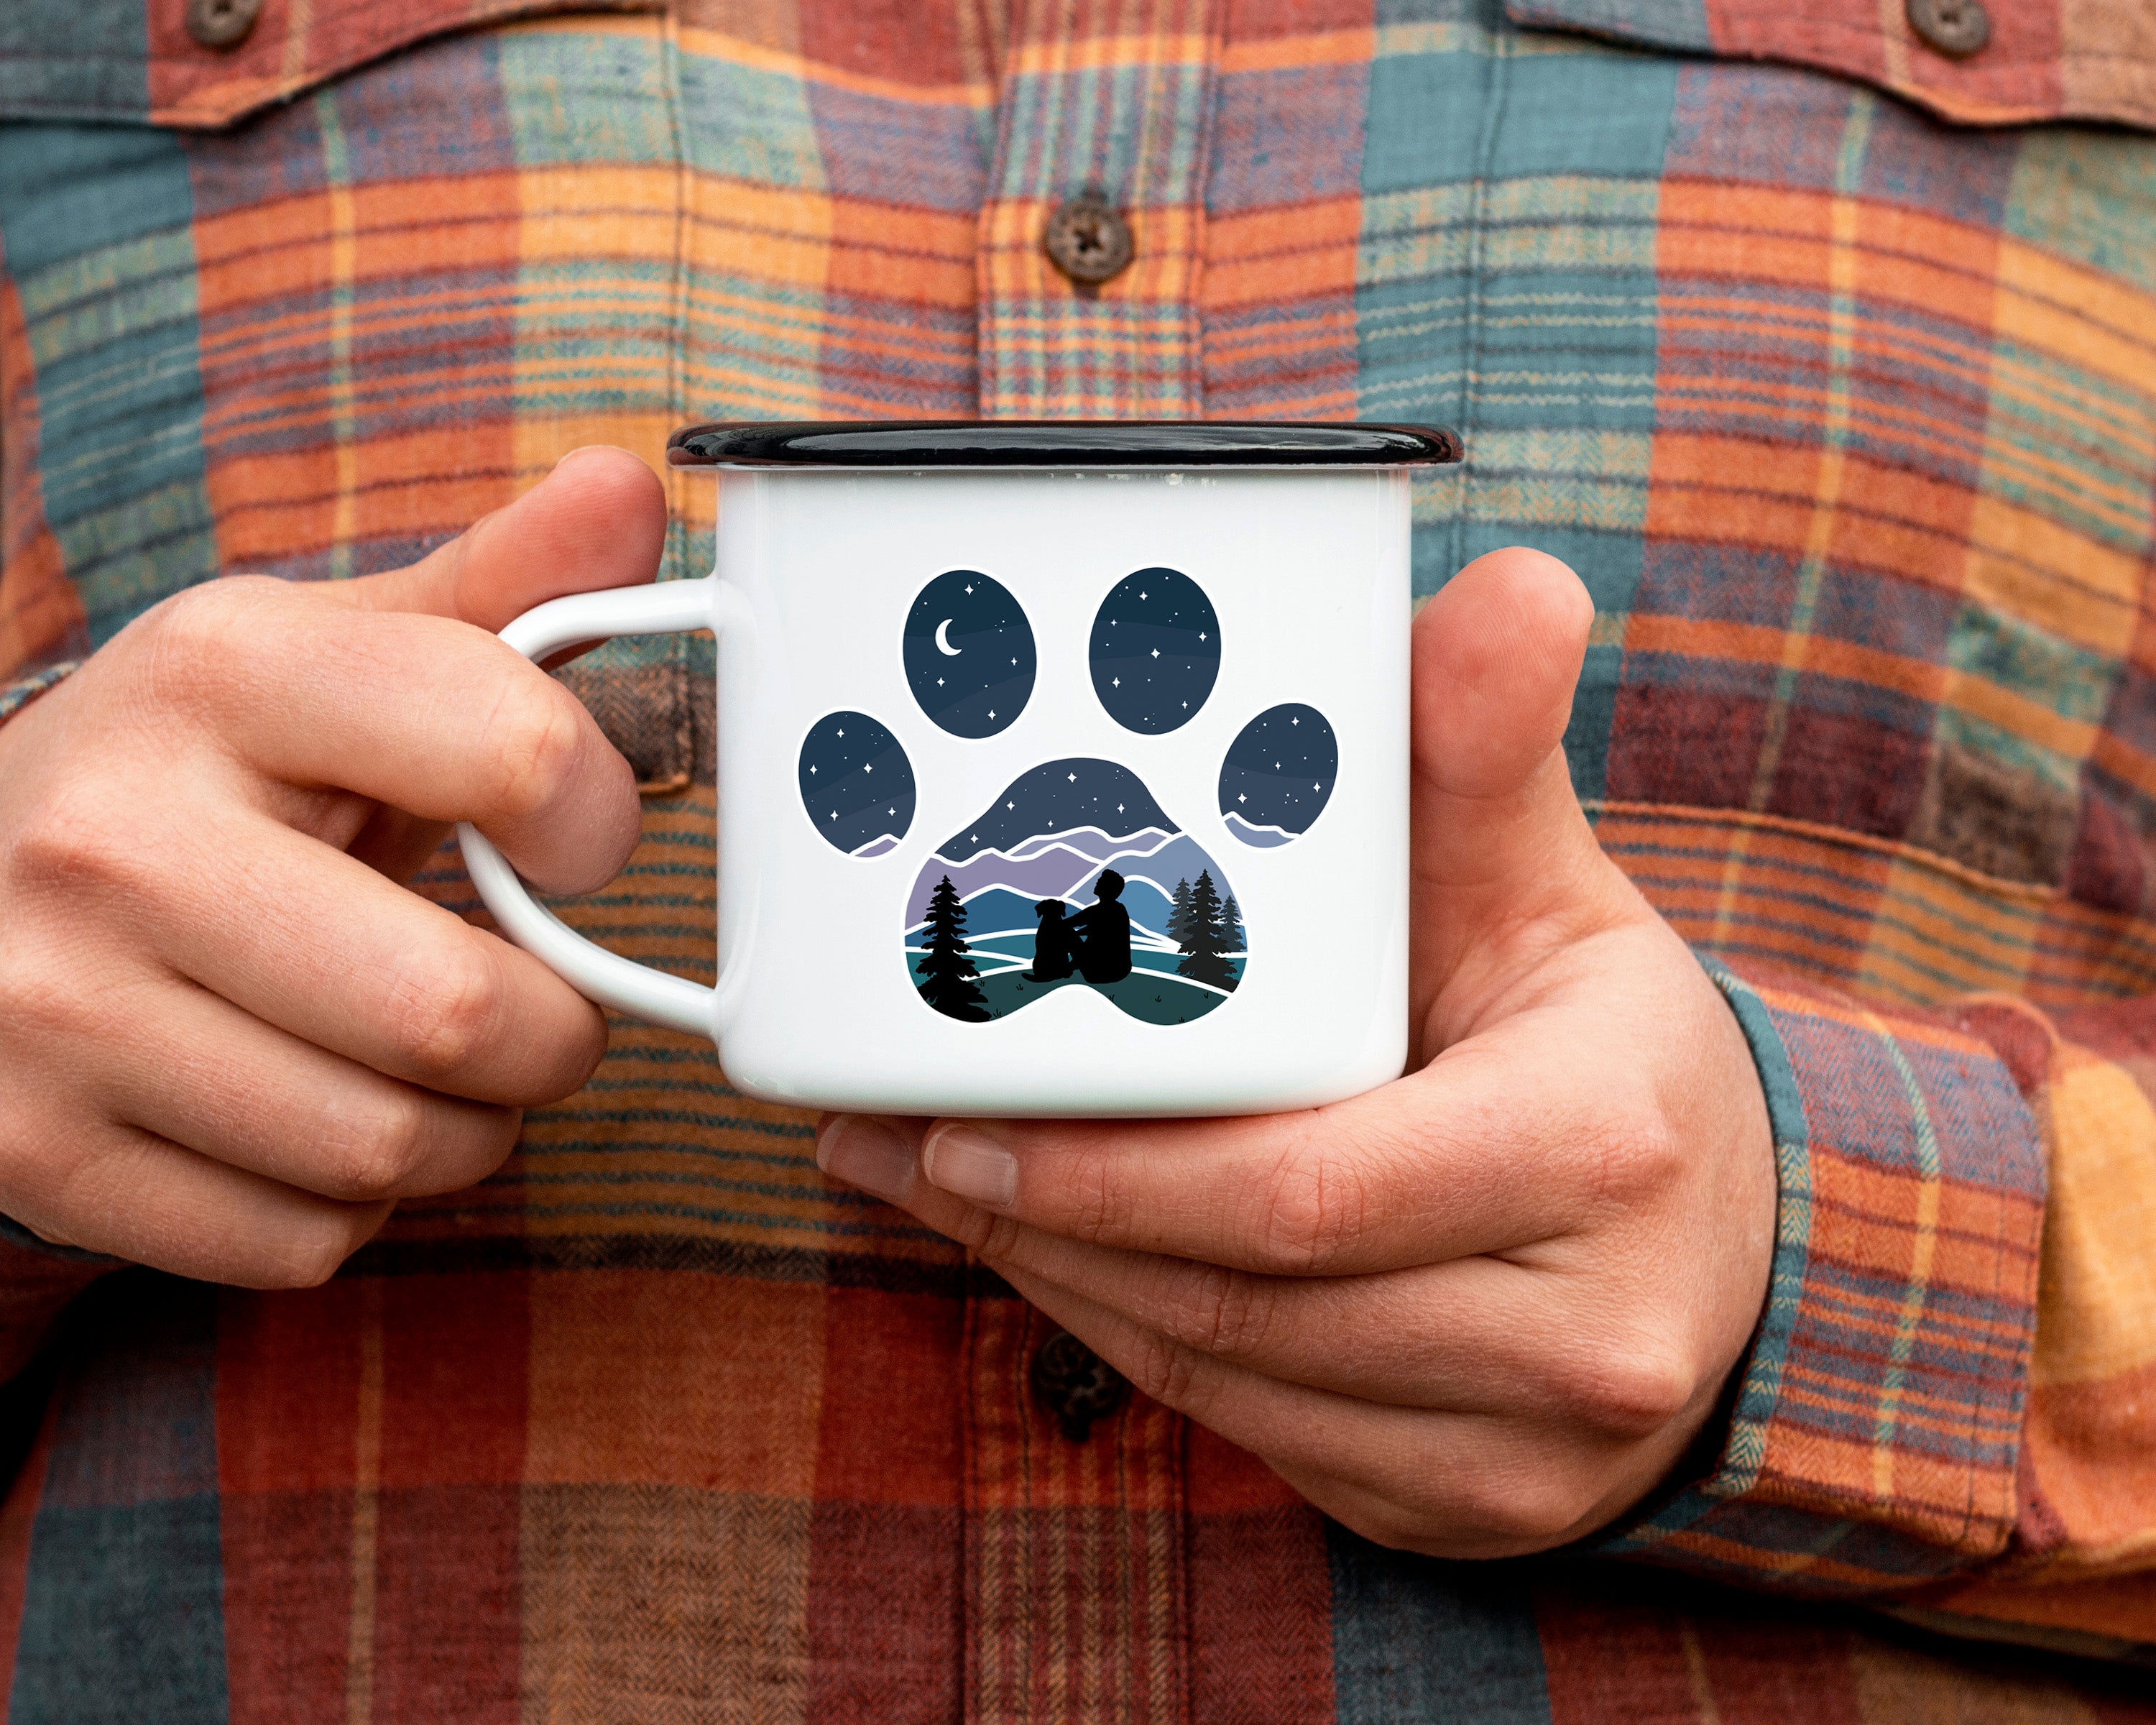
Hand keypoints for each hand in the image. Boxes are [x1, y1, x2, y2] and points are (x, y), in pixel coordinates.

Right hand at [0, 448, 660, 1285]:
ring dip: (463, 1131)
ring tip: (429, 1066)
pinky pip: (299, 1241)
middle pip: (463, 1014)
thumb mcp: (326, 656)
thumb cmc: (201, 773)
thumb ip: (497, 588)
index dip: (599, 820)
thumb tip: (631, 488)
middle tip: (530, 1004)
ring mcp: (54, 1009)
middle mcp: (115, 840)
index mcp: (219, 675)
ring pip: (390, 1149)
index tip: (579, 840)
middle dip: (550, 1034)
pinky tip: (313, 1121)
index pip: (516, 753)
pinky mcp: (36, 1151)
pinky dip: (348, 1206)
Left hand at [815, 548, 1776, 1557]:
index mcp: (1598, 1146)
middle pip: (1240, 1298)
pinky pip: (1257, 1435)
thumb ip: (1484, 752)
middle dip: (1040, 1221)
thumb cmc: (1600, 1037)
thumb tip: (1511, 586)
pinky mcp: (1473, 1508)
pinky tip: (1054, 1254)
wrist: (1723, 1233)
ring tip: (937, 1183)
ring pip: (1228, 1381)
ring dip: (1061, 1281)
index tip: (946, 1115)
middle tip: (896, 1141)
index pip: (1308, 1188)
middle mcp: (1582, 1330)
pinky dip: (1136, 1343)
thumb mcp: (1545, 884)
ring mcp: (1527, 1452)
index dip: (1109, 1168)